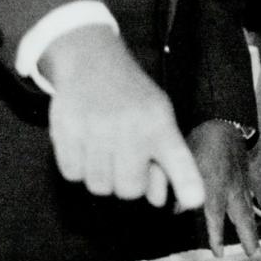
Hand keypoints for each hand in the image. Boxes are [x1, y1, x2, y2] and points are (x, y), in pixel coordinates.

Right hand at [39, 26, 204, 211]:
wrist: (92, 60)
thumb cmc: (133, 100)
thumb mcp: (158, 120)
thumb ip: (165, 162)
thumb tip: (157, 200)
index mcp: (160, 124)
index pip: (177, 159)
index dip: (186, 181)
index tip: (194, 200)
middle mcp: (130, 126)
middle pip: (129, 190)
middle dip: (128, 182)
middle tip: (125, 159)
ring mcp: (96, 128)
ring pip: (99, 186)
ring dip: (101, 176)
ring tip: (104, 149)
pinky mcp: (66, 129)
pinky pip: (72, 174)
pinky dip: (77, 167)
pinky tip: (84, 145)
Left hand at [188, 120, 260, 257]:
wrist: (223, 123)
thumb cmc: (200, 141)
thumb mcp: (182, 158)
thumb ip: (175, 184)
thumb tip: (173, 211)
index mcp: (214, 181)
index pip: (215, 212)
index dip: (216, 234)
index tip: (218, 253)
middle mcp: (231, 187)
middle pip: (241, 216)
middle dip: (247, 237)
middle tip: (253, 256)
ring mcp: (240, 185)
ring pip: (248, 212)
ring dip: (252, 232)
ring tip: (257, 251)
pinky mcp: (245, 182)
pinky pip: (249, 204)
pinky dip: (251, 218)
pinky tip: (253, 230)